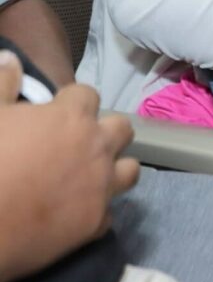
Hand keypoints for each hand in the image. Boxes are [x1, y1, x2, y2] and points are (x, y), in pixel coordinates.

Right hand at [0, 50, 138, 281]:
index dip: (72, 101)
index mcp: (72, 117)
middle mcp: (97, 147)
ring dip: (114, 168)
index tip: (57, 110)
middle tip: (79, 141)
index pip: (88, 94)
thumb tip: (13, 58)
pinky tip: (77, 213)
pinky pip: (109, 214)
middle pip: (122, 129)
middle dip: (105, 131)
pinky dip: (96, 210)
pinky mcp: (97, 223)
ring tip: (91, 174)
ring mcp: (102, 186)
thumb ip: (3, 83)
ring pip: (131, 170)